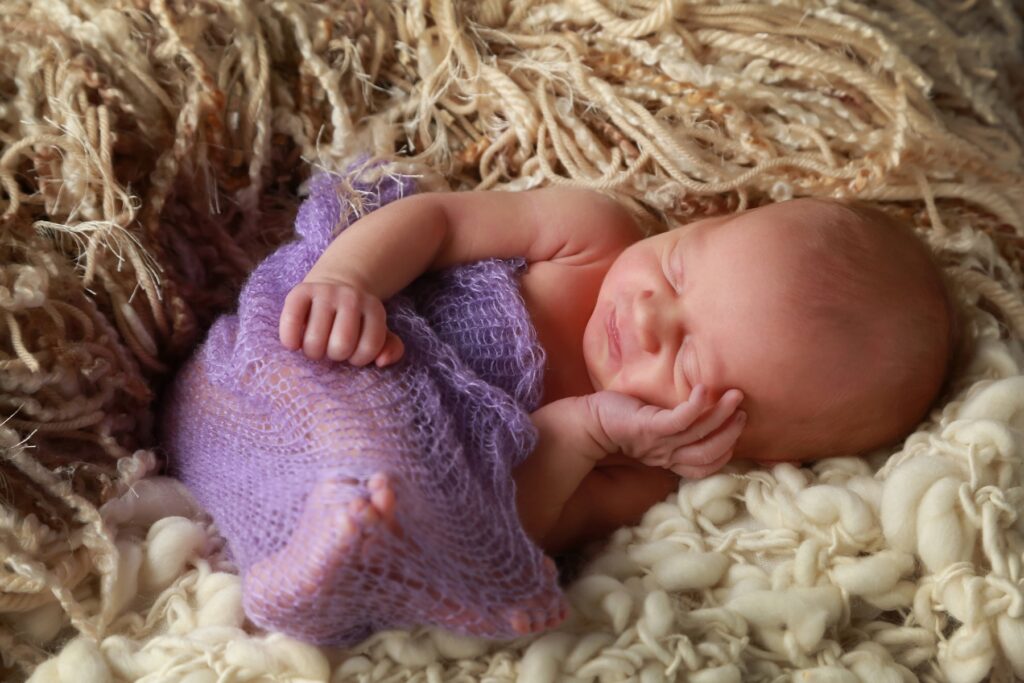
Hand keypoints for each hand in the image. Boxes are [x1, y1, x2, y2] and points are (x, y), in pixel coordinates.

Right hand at [279, 280, 404, 365]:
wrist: (333, 287)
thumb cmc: (355, 321)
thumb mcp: (377, 332)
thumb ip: (390, 348)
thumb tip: (381, 361)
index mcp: (374, 308)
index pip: (369, 348)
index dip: (358, 359)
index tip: (352, 353)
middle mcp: (351, 297)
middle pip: (341, 346)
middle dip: (334, 356)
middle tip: (331, 348)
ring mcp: (325, 292)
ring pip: (314, 341)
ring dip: (313, 352)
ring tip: (315, 345)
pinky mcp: (300, 290)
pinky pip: (290, 322)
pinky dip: (290, 340)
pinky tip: (294, 344)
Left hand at [586, 385, 745, 478]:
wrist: (588, 420)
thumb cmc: (622, 420)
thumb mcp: (655, 429)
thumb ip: (677, 429)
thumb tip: (704, 414)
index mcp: (669, 459)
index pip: (707, 465)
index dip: (726, 449)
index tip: (737, 427)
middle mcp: (666, 455)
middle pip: (708, 453)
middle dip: (730, 432)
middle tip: (741, 410)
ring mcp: (658, 442)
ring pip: (699, 435)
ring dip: (722, 415)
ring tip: (735, 396)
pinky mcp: (648, 427)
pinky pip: (679, 421)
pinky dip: (696, 407)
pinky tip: (704, 390)